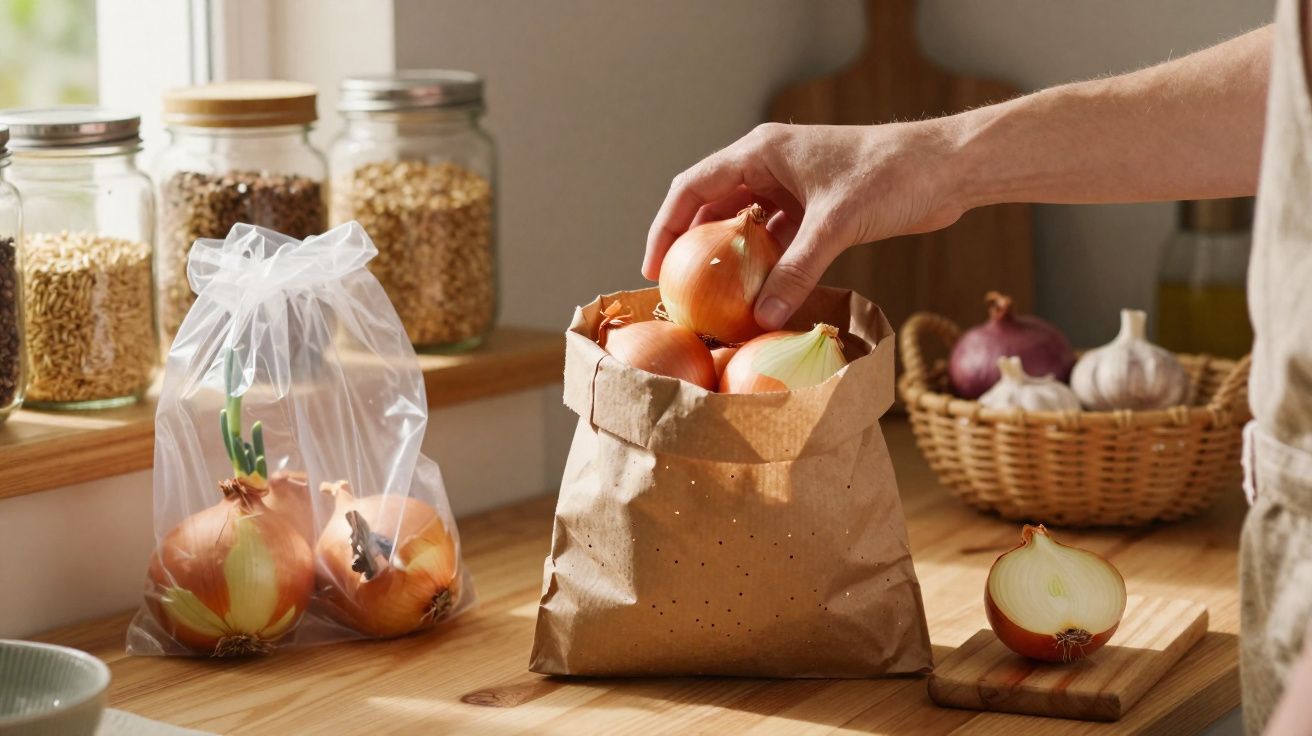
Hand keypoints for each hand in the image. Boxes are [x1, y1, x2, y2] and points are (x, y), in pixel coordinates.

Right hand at [644, 121, 966, 329]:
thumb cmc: (891, 176)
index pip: (693, 188)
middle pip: (713, 208)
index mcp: (762, 153)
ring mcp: (792, 189)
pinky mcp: (816, 212)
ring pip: (745, 228)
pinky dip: (766, 269)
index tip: (654, 268)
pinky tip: (759, 300)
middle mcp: (770, 168)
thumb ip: (797, 270)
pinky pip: (778, 243)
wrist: (947, 168)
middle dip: (693, 248)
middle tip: (677, 292)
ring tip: (712, 302)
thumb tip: (764, 318)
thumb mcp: (837, 224)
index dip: (666, 227)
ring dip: (730, 262)